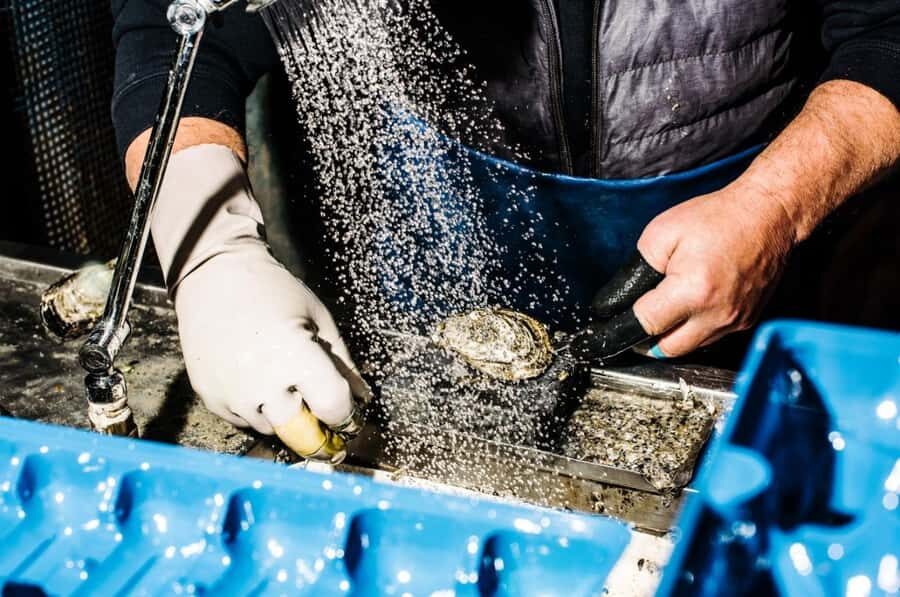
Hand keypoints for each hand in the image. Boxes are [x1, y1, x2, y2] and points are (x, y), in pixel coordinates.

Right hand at [150, 144, 368, 460]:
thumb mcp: (318, 319)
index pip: (333, 409)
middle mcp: (262, 382)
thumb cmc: (274, 291)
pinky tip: (253, 376)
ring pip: (272, 429)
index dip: (342, 410)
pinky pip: (243, 422)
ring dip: (282, 414)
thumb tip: (363, 400)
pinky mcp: (211, 399)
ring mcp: (233, 394)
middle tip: (310, 394)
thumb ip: (343, 363)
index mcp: (296, 357)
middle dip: (312, 418)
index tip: (341, 404)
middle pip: (301, 430)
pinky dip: (255, 409)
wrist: (214, 277)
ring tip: (276, 375)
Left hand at [631, 179, 794, 356]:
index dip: (624, 322)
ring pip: (691, 346)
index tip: (614, 319)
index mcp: (692, 291)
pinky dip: (695, 329)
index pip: (645, 325)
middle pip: (667, 349)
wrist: (769, 215)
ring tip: (664, 311)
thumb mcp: (661, 233)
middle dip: (647, 338)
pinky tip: (690, 307)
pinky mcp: (747, 320)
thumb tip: (620, 299)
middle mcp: (716, 314)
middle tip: (637, 320)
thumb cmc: (718, 218)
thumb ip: (635, 270)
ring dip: (672, 335)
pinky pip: (711, 337)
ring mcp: (735, 321)